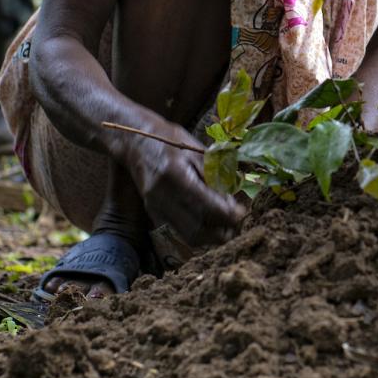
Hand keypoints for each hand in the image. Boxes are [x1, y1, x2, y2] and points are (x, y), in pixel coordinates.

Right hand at [121, 122, 246, 249]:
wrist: (135, 142)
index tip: (242, 213)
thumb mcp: (196, 150)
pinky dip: (198, 233)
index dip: (228, 215)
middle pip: (197, 228)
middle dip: (221, 231)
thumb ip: (214, 175)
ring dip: (211, 237)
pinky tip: (209, 224)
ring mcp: (155, 207)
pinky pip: (179, 232)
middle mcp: (162, 195)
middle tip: (236, 223)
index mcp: (175, 175)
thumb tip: (232, 202)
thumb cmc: (169, 140)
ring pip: (188, 235)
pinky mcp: (153, 213)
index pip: (206, 206)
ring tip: (226, 226)